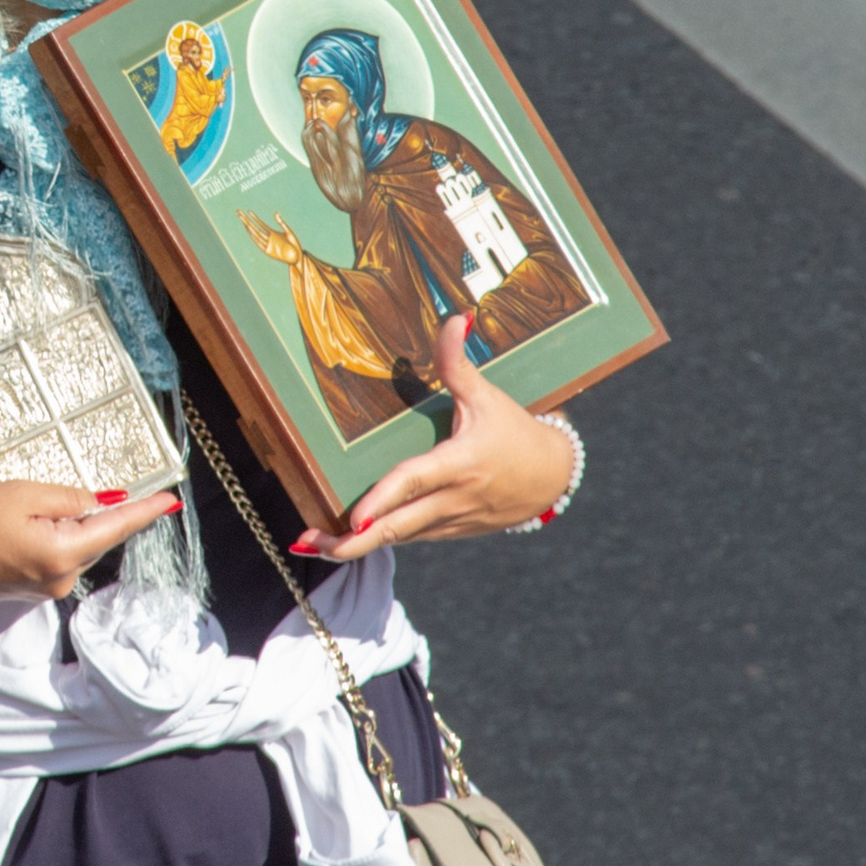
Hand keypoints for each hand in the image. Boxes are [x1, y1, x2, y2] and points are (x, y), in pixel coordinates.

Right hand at [0, 480, 178, 598]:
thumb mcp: (22, 493)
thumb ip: (68, 498)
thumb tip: (100, 504)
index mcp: (64, 553)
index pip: (116, 528)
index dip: (144, 511)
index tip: (169, 501)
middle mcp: (61, 579)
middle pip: (94, 538)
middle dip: (91, 513)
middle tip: (66, 491)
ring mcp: (45, 589)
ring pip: (73, 547)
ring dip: (64, 525)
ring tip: (24, 509)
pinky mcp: (29, 590)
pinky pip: (54, 558)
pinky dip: (50, 538)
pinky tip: (22, 526)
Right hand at [237, 209, 302, 263]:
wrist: (298, 257)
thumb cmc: (295, 245)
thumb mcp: (289, 232)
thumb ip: (282, 223)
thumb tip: (276, 213)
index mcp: (273, 233)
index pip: (261, 224)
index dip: (255, 218)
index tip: (248, 211)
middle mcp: (268, 238)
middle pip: (255, 228)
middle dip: (247, 220)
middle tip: (239, 213)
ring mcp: (267, 244)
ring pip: (255, 234)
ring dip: (249, 227)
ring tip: (242, 220)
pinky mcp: (268, 251)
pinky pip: (259, 243)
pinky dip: (254, 237)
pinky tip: (249, 230)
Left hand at [296, 315, 576, 560]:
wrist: (555, 477)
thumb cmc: (516, 432)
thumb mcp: (487, 396)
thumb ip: (458, 363)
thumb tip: (453, 319)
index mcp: (459, 464)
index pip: (414, 483)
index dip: (382, 500)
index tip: (353, 519)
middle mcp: (454, 498)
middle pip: (398, 526)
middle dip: (353, 542)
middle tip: (310, 544)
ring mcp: (453, 520)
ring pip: (401, 537)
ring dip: (358, 546)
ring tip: (313, 546)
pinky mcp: (452, 531)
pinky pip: (412, 538)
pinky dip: (381, 540)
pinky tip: (346, 541)